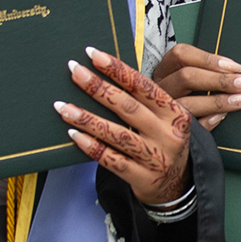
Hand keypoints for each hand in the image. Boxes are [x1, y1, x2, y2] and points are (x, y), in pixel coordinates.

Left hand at [59, 48, 192, 206]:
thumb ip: (144, 102)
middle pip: (128, 107)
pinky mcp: (141, 178)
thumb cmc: (164, 144)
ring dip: (86, 119)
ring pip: (116, 134)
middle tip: (74, 71)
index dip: (118, 70)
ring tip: (63, 106)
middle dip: (97, 87)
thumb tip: (105, 75)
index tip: (94, 55)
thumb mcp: (166, 120)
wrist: (178, 186)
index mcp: (175, 114)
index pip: (144, 87)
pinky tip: (74, 135)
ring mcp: (155, 158)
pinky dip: (91, 146)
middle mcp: (167, 135)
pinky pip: (111, 160)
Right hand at [151, 42, 240, 130]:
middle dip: (220, 80)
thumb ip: (205, 73)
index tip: (236, 67)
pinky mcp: (170, 130)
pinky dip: (209, 120)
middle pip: (186, 77)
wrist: (166, 137)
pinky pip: (190, 125)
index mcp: (163, 71)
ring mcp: (162, 111)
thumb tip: (236, 72)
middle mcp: (159, 89)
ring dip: (219, 100)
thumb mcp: (187, 81)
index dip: (209, 59)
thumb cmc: (185, 98)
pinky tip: (223, 116)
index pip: (181, 55)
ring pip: (188, 102)